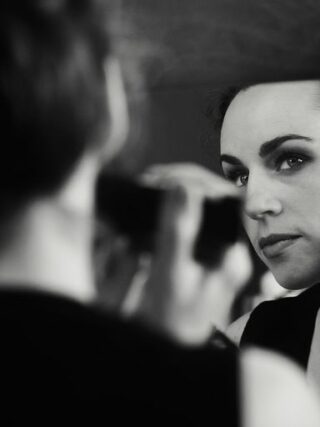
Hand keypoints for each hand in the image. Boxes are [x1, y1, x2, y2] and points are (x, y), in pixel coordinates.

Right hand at [133, 163, 251, 343]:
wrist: (164, 351)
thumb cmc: (170, 323)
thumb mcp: (172, 275)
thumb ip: (178, 230)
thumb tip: (181, 187)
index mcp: (230, 256)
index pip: (227, 201)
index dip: (198, 182)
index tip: (166, 176)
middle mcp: (223, 252)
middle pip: (210, 203)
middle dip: (178, 187)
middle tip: (150, 180)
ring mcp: (207, 255)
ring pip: (193, 212)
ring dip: (168, 200)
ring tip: (145, 191)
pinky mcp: (190, 258)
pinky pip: (180, 228)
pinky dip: (159, 219)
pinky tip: (143, 218)